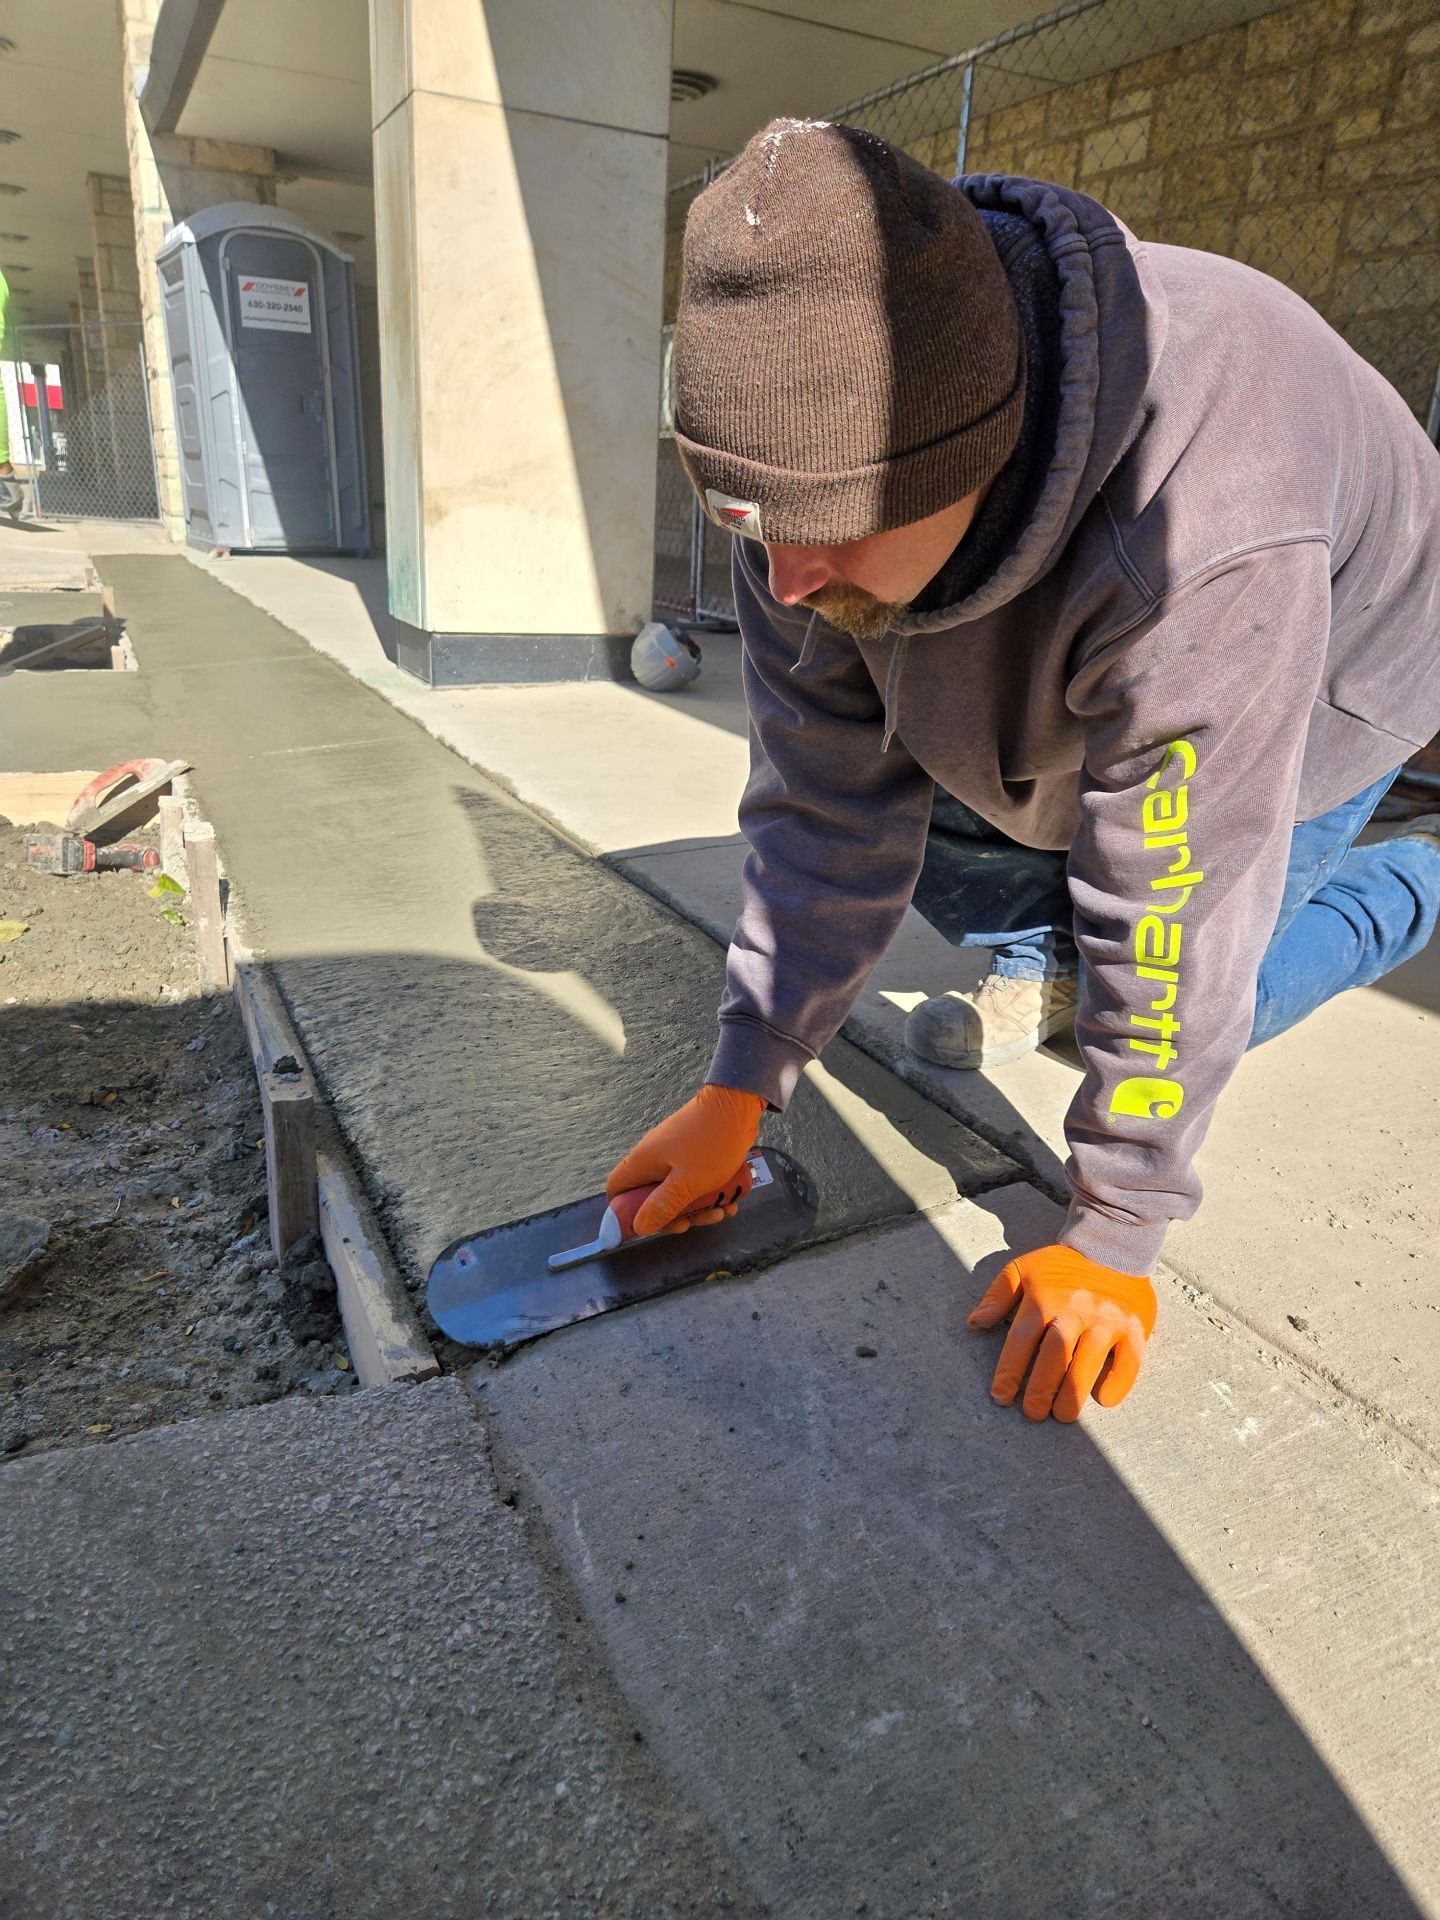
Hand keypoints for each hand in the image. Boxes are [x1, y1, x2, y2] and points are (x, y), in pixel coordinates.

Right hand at [606, 1084, 765, 1237]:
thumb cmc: (711, 1144)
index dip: (625, 1212)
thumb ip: (662, 1206)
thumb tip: (639, 1227)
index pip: (616, 1190)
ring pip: (676, 1191)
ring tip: (723, 1210)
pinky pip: (694, 1180)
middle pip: (650, 1197)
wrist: (738, 1105)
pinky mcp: (692, 1152)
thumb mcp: (688, 1183)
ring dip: (697, 1206)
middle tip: (695, 1222)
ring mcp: (673, 1154)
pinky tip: (731, 1199)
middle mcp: (653, 1158)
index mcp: (642, 1163)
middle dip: (674, 1215)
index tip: (650, 1225)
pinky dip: (708, 1192)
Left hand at [968, 1244, 1156, 1422]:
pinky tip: (1103, 1400)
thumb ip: (998, 1295)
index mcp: (1044, 1297)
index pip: (1021, 1342)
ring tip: (1061, 1415)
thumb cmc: (1063, 1265)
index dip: (1009, 1373)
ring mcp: (1107, 1320)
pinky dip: (1117, 1383)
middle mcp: (1075, 1310)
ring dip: (1072, 1394)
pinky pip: (1129, 1361)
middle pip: (1054, 1357)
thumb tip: (974, 1323)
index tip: (1001, 1397)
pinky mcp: (1135, 1327)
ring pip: (1088, 1364)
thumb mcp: (1023, 1269)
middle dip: (1040, 1391)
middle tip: (1032, 1413)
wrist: (1112, 1244)